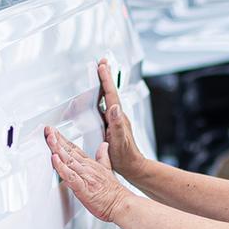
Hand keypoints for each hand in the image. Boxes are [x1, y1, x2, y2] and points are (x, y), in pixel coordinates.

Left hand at [44, 125, 128, 223]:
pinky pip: (70, 176)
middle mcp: (87, 168)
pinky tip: (55, 160)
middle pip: (69, 151)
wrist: (122, 205)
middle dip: (57, 140)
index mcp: (90, 164)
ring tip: (50, 139)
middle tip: (48, 130)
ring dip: (57, 149)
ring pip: (68, 160)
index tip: (54, 131)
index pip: (74, 148)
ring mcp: (85, 177)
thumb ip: (103, 156)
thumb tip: (104, 145)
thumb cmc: (113, 192)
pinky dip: (62, 168)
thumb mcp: (108, 169)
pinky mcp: (83, 188)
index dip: (63, 139)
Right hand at [97, 58, 144, 181]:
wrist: (132, 167)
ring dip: (103, 84)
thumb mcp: (120, 142)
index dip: (106, 80)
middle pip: (110, 92)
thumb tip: (115, 107)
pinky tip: (96, 97)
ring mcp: (114, 119)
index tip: (102, 66)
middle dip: (106, 76)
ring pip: (107, 97)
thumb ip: (118, 125)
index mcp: (118, 117)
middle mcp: (116, 116)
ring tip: (99, 73)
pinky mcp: (110, 124)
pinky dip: (100, 97)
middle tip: (102, 62)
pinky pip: (103, 106)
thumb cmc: (125, 157)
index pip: (111, 94)